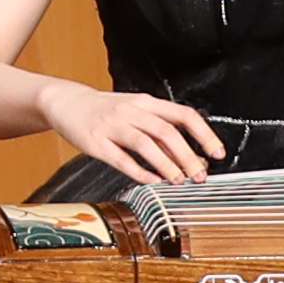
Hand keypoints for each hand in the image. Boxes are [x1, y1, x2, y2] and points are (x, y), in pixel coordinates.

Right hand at [42, 78, 226, 190]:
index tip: (218, 153)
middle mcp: (131, 111)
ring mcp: (112, 126)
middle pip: (167, 132)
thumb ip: (159, 132)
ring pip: (145, 144)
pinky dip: (140, 172)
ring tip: (178, 180)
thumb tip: (190, 157)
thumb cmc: (105, 110)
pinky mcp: (95, 142)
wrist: (65, 102)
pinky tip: (152, 180)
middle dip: (188, 156)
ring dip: (166, 165)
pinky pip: (121, 159)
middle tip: (199, 175)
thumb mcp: (135, 112)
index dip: (204, 134)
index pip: (183, 115)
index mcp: (146, 102)